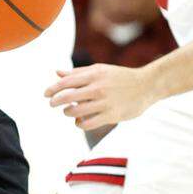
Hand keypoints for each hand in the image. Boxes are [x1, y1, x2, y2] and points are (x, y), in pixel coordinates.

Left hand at [45, 64, 159, 130]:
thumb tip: (57, 73)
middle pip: (68, 97)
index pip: (66, 83)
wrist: (147, 85)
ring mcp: (105, 103)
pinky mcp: (112, 115)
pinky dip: (79, 124)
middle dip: (56, 102)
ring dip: (68, 112)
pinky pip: (88, 123)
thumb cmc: (119, 77)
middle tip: (52, 104)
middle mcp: (98, 88)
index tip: (45, 94)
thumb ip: (78, 72)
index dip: (52, 89)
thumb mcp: (99, 70)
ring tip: (69, 111)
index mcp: (93, 75)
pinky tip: (79, 121)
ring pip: (76, 112)